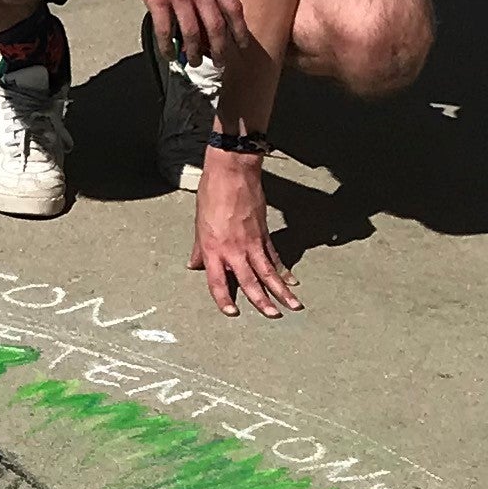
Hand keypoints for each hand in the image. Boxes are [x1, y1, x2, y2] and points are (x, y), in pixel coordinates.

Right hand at [113, 0, 243, 70]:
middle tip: (221, 63)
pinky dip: (167, 46)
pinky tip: (169, 54)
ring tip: (194, 63)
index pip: (233, 8)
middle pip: (216, 26)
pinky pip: (165, 30)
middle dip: (220, 49)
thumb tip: (209, 1)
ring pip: (192, 32)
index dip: (240, 30)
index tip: (243, 45)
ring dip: (194, 52)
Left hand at [190, 146, 298, 318]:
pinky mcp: (265, 232)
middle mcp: (233, 249)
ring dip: (281, 291)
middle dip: (262, 302)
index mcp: (213, 248)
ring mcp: (252, 241)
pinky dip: (283, 269)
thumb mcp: (199, 223)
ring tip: (293, 305)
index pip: (217, 282)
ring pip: (268, 272)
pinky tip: (292, 280)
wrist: (232, 172)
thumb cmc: (212, 194)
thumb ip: (199, 248)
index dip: (224, 300)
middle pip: (249, 281)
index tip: (232, 313)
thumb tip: (194, 265)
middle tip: (274, 316)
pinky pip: (274, 255)